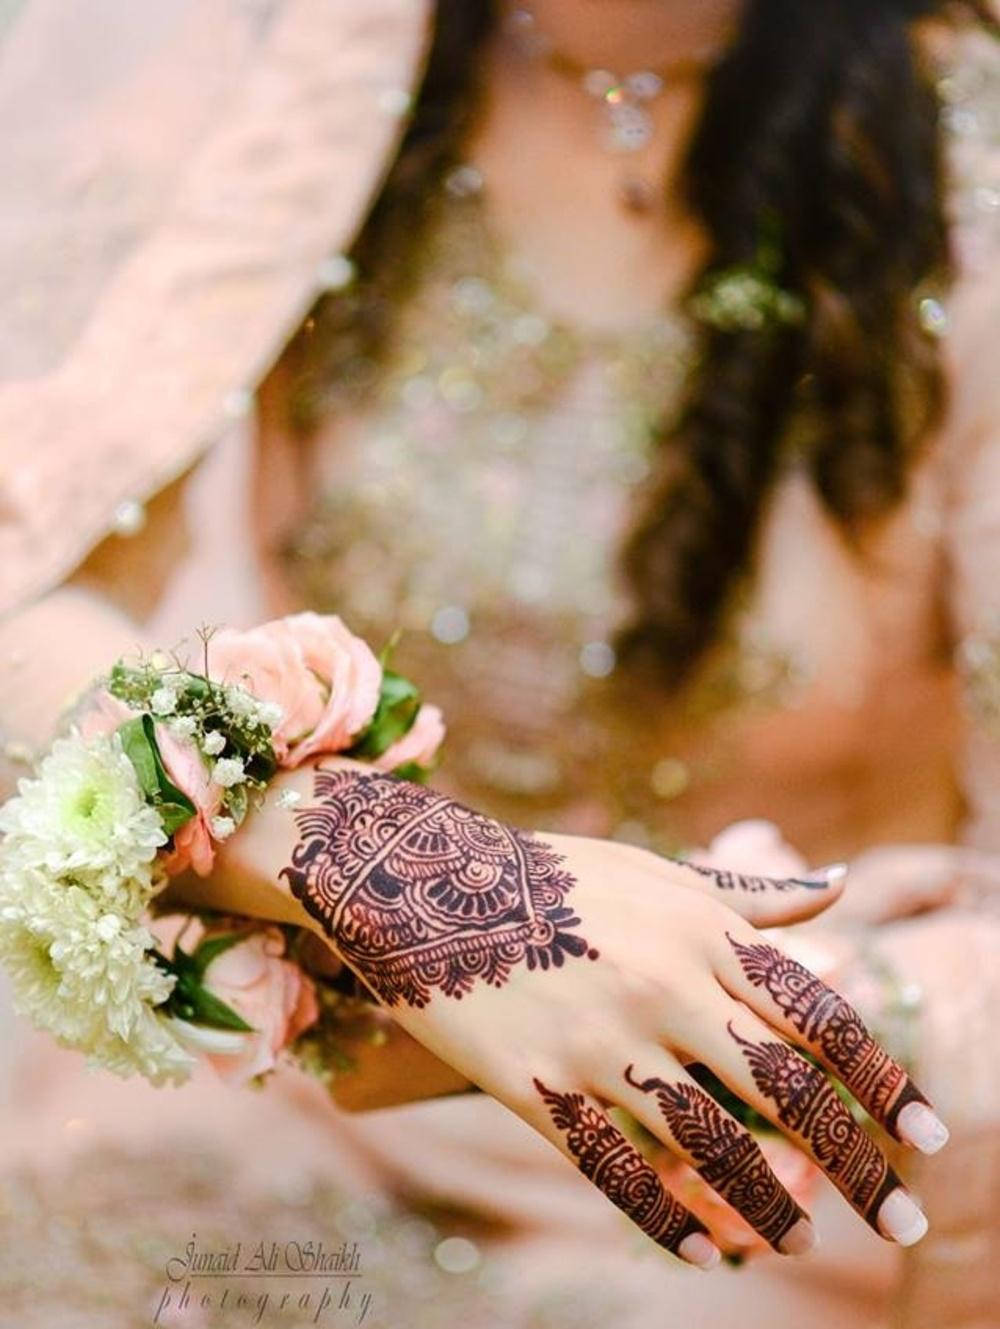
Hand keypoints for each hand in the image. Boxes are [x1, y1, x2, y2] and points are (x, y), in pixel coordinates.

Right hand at [261, 762, 947, 1269]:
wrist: (425, 881)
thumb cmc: (555, 875)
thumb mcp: (656, 873)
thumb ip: (747, 893)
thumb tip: (839, 886)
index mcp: (698, 928)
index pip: (817, 1016)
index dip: (884, 1082)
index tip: (930, 1138)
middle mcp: (662, 982)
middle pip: (783, 1090)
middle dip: (855, 1164)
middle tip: (900, 1222)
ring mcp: (598, 1038)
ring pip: (710, 1145)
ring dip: (769, 1205)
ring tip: (804, 1240)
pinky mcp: (538, 1085)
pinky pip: (618, 1171)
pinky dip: (671, 1222)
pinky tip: (711, 1256)